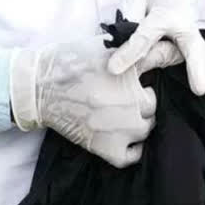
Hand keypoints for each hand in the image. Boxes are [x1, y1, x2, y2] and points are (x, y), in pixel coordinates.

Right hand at [10, 35, 165, 167]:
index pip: (153, 88)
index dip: (141, 86)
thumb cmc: (69, 62)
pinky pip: (130, 156)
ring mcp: (120, 129)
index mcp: (130, 78)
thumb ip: (137, 50)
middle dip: (141, 105)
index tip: (129, 86)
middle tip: (123, 102)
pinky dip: (131, 150)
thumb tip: (166, 49)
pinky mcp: (105, 148)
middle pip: (151, 110)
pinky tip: (123, 140)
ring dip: (137, 125)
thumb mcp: (105, 48)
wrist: (38, 87)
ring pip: (144, 131)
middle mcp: (130, 105)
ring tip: (122, 119)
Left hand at [108, 0, 204, 113]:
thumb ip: (127, 25)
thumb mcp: (133, 1)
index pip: (147, 34)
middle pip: (194, 49)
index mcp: (164, 13)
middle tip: (200, 89)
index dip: (131, 50)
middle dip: (198, 69)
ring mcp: (194, 40)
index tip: (114, 68)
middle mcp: (184, 28)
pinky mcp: (197, 51)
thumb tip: (116, 60)